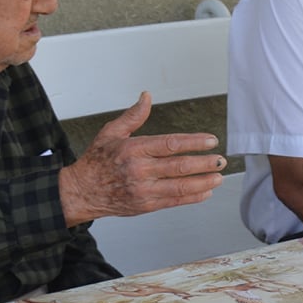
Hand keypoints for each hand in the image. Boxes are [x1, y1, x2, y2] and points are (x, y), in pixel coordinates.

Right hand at [58, 91, 225, 223]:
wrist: (81, 192)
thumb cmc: (97, 162)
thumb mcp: (111, 132)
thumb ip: (133, 116)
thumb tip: (147, 96)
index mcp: (134, 149)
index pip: (170, 144)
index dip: (194, 142)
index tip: (211, 141)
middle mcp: (139, 170)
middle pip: (179, 166)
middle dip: (204, 163)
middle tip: (221, 159)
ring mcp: (143, 190)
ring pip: (179, 187)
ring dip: (203, 182)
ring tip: (218, 176)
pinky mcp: (145, 206)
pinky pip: (173, 201)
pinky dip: (192, 197)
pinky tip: (205, 191)